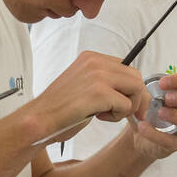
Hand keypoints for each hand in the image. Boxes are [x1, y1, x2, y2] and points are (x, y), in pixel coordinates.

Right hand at [25, 51, 146, 145]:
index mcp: (91, 58)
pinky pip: (126, 105)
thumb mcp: (84, 85)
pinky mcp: (99, 92)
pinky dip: (117, 116)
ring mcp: (98, 75)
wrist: (40, 118)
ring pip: (136, 88)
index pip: (126, 68)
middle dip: (135, 98)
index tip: (126, 103)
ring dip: (127, 106)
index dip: (130, 88)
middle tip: (121, 112)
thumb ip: (104, 82)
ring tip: (107, 114)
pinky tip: (98, 116)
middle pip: (136, 76)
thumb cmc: (60, 108)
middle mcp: (96, 61)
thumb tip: (132, 91)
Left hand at [126, 70, 176, 159]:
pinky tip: (142, 126)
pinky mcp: (176, 143)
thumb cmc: (145, 108)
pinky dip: (156, 134)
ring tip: (160, 113)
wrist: (137, 132)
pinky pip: (173, 141)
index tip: (162, 83)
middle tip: (167, 98)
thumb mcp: (142, 94)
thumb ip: (144, 86)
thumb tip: (139, 83)